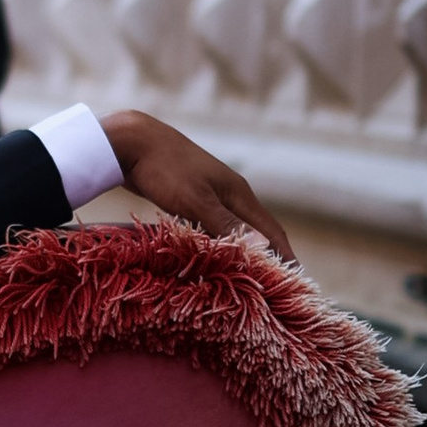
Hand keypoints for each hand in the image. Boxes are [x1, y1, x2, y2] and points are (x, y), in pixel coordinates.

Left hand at [103, 109, 296, 262]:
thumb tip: (261, 247)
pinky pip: (210, 226)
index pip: (270, 229)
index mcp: (237, 193)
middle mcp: (228, 193)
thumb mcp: (195, 200)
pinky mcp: (189, 197)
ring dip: (240, 250)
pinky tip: (211, 255)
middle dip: (266, 256)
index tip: (295, 279)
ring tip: (245, 275)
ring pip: (231, 229)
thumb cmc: (164, 169)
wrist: (131, 141)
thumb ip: (225, 224)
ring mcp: (209, 194)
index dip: (284, 254)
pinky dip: (216, 243)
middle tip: (272, 285)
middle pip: (254, 230)